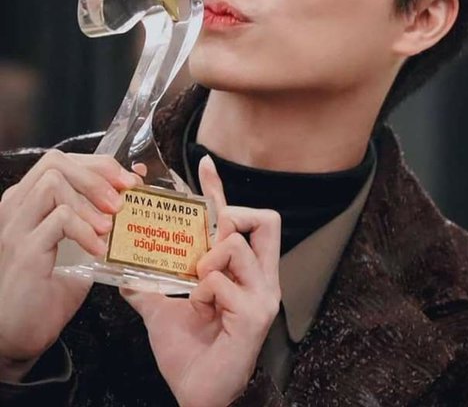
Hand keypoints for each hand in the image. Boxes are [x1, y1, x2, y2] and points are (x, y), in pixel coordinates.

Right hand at [0, 150, 140, 380]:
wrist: (20, 334)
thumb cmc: (50, 288)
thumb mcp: (83, 243)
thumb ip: (102, 212)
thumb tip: (135, 178)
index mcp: (29, 200)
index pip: (62, 160)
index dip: (100, 165)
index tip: (129, 182)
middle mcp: (17, 206)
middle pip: (55, 162)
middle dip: (97, 175)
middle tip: (122, 200)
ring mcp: (15, 227)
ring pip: (53, 183)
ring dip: (90, 202)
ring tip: (109, 227)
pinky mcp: (22, 250)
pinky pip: (58, 219)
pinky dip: (85, 230)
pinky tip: (98, 250)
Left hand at [121, 155, 280, 406]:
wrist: (200, 395)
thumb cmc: (190, 354)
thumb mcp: (165, 311)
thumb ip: (150, 287)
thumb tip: (123, 271)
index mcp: (243, 272)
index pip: (240, 220)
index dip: (220, 189)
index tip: (204, 163)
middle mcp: (260, 277)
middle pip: (263, 219)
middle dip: (230, 218)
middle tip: (207, 238)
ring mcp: (262, 294)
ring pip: (234, 246)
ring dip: (206, 261)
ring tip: (194, 285)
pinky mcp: (256, 313)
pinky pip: (222, 280)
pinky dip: (202, 290)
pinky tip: (198, 309)